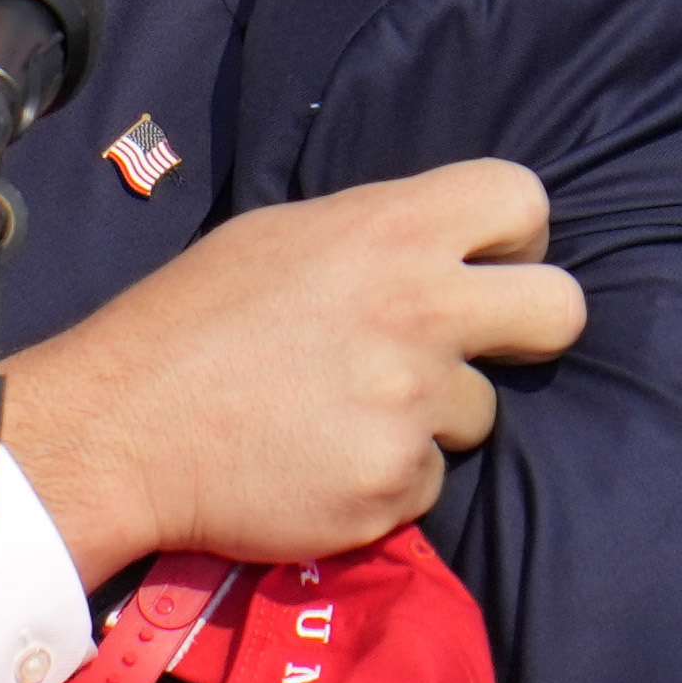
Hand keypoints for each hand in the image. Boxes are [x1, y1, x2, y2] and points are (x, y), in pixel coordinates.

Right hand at [1, 158, 581, 582]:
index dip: (512, 237)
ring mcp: (413, 403)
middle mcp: (420, 309)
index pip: (521, 198)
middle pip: (562, 310)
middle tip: (469, 347)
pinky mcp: (395, 484)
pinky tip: (317, 461)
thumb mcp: (281, 237)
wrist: (119, 429)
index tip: (479, 266)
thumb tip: (439, 250)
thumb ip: (375, 237)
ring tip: (338, 413)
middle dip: (530, 330)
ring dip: (425, 418)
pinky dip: (383, 477)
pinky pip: (425, 480)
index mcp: (389, 230)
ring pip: (479, 411)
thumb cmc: (189, 321)